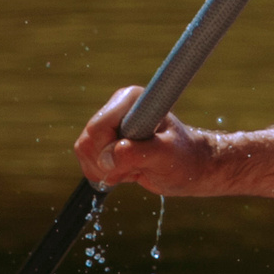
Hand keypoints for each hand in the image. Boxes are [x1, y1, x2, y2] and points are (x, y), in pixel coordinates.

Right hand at [74, 86, 226, 194]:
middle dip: (109, 164)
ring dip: (107, 171)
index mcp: (131, 100)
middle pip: (87, 141)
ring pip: (83, 151)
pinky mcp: (102, 141)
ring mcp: (107, 124)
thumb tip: (107, 159)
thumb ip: (137, 154)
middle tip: (138, 167)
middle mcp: (116, 108)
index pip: (98, 127)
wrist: (189, 168)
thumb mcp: (166, 157)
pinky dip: (105, 174)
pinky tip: (128, 170)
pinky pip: (86, 161)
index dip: (110, 151)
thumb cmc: (184, 159)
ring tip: (136, 167)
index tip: (137, 161)